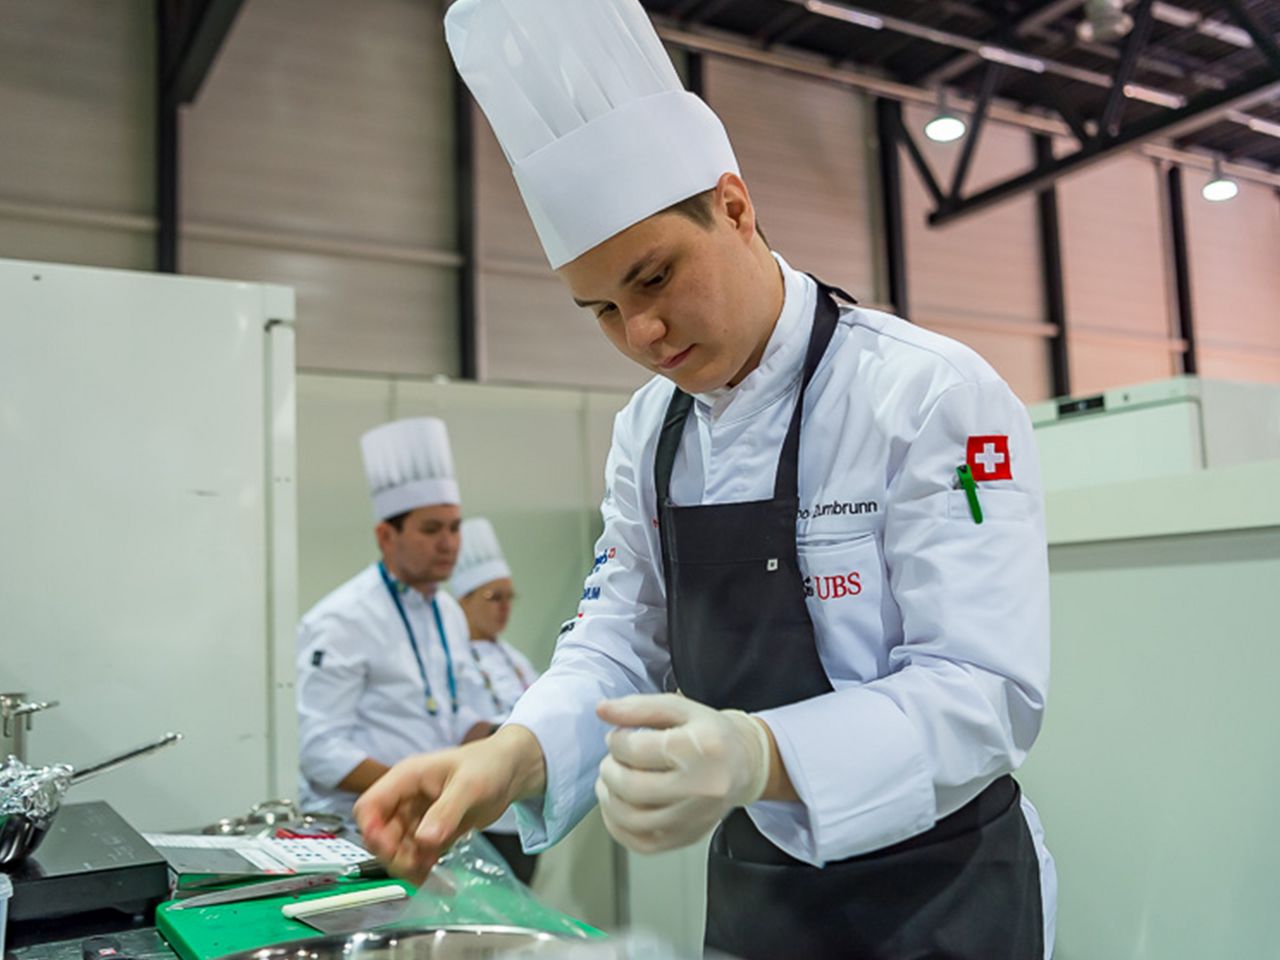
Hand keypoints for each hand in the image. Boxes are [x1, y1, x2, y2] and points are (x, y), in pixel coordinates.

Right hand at [354, 724, 544, 883]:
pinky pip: (416, 855)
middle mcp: (406, 799)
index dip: (371, 830)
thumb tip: (424, 840)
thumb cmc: (489, 765)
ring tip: (430, 869)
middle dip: (392, 853)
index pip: (370, 805)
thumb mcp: (469, 785)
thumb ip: (446, 811)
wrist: (512, 771)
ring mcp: (418, 817)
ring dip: (407, 863)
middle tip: (417, 864)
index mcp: (406, 778)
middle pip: (379, 833)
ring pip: (396, 848)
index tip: (388, 849)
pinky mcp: (431, 832)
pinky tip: (435, 875)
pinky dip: (421, 867)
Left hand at [594, 694, 770, 853]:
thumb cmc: (712, 735)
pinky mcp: (687, 838)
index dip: (615, 741)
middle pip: (631, 787)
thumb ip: (638, 707)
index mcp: (701, 749)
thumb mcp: (680, 708)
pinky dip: (618, 826)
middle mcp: (701, 788)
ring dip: (609, 798)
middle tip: (613, 759)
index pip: (636, 750)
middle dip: (609, 770)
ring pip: (631, 819)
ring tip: (612, 781)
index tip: (617, 737)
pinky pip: (640, 843)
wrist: (745, 764)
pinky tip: (619, 806)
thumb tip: (602, 711)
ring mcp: (695, 818)